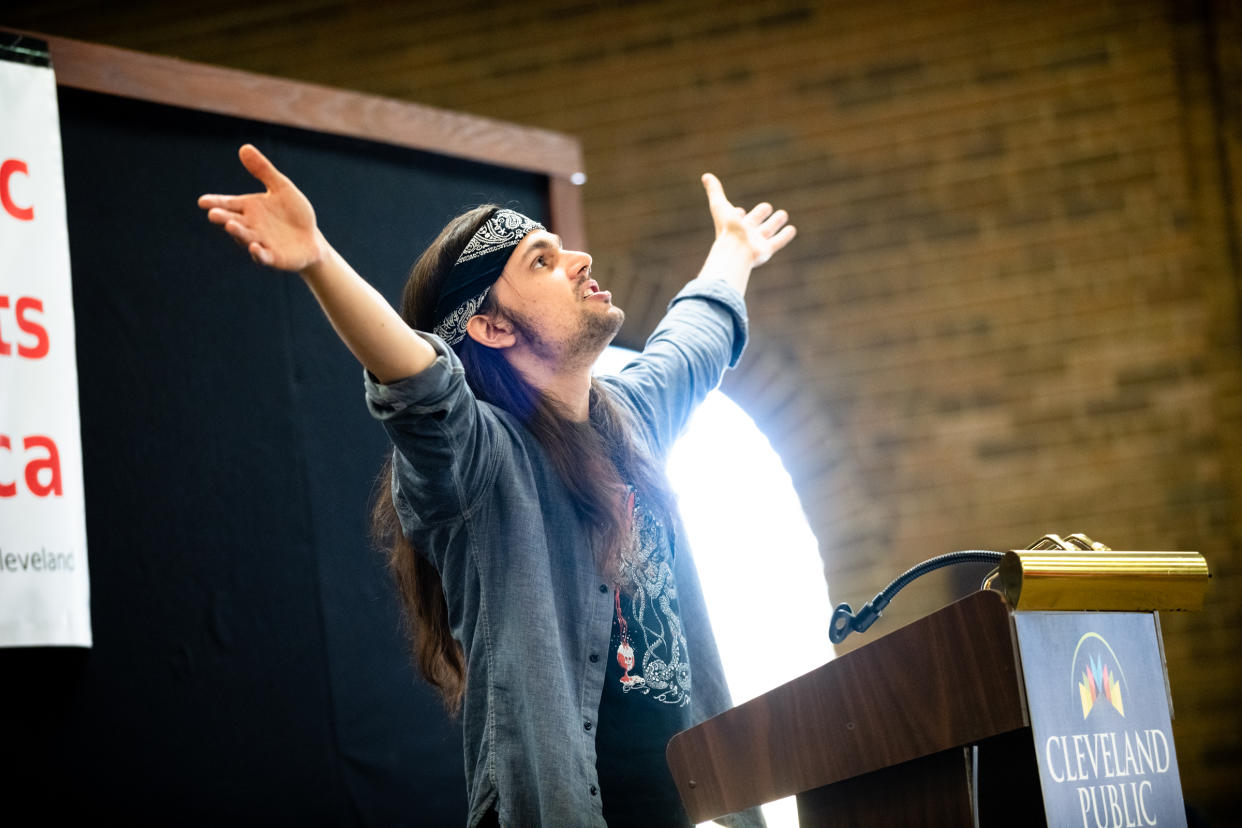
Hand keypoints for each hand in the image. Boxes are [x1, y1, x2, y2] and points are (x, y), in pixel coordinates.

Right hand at [198, 144, 325, 271]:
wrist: (311, 239)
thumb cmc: (294, 213)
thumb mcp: (281, 188)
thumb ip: (263, 171)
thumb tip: (244, 147)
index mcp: (248, 208)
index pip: (228, 203)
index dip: (215, 202)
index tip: (202, 201)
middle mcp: (250, 225)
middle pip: (233, 221)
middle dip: (223, 218)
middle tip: (213, 213)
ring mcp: (260, 242)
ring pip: (245, 237)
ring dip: (238, 232)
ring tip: (230, 225)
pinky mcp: (273, 257)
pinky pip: (264, 256)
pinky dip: (259, 253)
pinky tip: (256, 248)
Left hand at [701, 173, 795, 266]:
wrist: (735, 250)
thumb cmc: (727, 228)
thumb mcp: (719, 205)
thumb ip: (714, 191)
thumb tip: (706, 176)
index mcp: (734, 224)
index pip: (737, 216)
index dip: (738, 213)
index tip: (739, 211)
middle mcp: (745, 233)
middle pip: (755, 222)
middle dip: (760, 214)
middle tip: (767, 208)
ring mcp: (756, 242)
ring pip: (768, 230)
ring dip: (775, 223)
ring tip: (783, 214)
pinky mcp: (766, 250)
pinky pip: (778, 242)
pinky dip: (786, 235)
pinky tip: (792, 229)